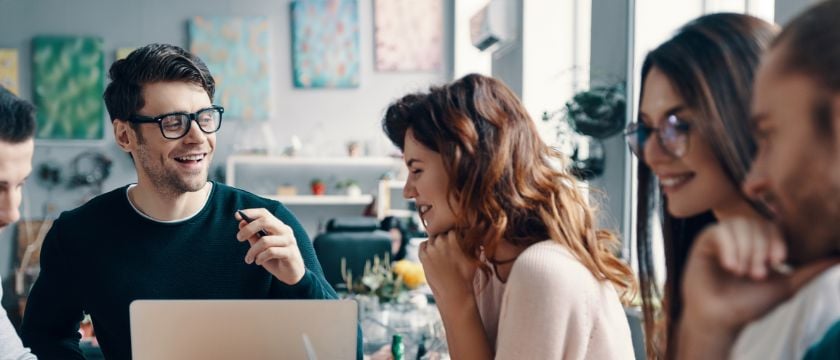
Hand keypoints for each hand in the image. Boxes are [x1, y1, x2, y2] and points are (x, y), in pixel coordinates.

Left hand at [236, 208, 305, 284]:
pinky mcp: (290, 253)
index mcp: (278, 226)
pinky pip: (270, 252)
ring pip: (265, 241)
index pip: (264, 213)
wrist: (291, 275)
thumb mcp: (260, 248)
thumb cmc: (275, 259)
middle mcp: (285, 230)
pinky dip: (260, 257)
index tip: (237, 216)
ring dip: (252, 251)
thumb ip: (253, 236)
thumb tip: (242, 223)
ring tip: (249, 259)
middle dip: (249, 229)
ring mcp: (289, 241)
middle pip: (265, 221)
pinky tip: (258, 262)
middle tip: (239, 238)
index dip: (250, 213)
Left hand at [419, 230, 476, 306]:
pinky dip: (426, 247)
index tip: (456, 243)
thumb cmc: (466, 276)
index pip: (452, 231)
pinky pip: (422, 245)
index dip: (454, 237)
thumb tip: (478, 234)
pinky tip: (433, 253)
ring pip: (432, 239)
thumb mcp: (473, 259)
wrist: (454, 292)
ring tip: (442, 253)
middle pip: (441, 234)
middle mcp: (441, 242)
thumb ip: (473, 245)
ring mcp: (431, 249)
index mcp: (454, 239)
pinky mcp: (423, 257)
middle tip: (449, 250)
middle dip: (445, 240)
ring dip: (436, 243)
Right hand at [677, 217, 838, 358]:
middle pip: (757, 224)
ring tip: (742, 273)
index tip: (779, 262)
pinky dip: (729, 249)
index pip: (774, 227)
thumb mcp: (786, 286)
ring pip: (739, 226)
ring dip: (745, 250)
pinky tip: (730, 267)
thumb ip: (810, 270)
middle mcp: (742, 237)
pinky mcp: (705, 240)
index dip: (777, 241)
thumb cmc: (750, 304)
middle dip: (760, 250)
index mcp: (760, 244)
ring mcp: (723, 237)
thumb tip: (838, 257)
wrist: (721, 317)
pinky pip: (720, 232)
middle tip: (757, 275)